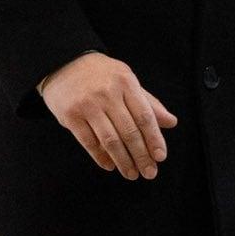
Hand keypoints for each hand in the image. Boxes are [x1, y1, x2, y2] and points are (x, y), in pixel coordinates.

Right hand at [39, 53, 176, 180]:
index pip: (145, 117)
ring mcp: (88, 106)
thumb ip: (148, 102)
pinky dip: (100, 156)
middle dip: (141, 155)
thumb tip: (170, 122)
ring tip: (131, 173)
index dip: (154, 139)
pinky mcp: (70, 116)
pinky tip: (110, 165)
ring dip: (123, 160)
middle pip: (129, 131)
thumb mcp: (128, 80)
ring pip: (110, 140)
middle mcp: (108, 95)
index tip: (160, 156)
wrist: (64, 62)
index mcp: (127, 84)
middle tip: (149, 172)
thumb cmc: (101, 73)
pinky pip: (88, 141)